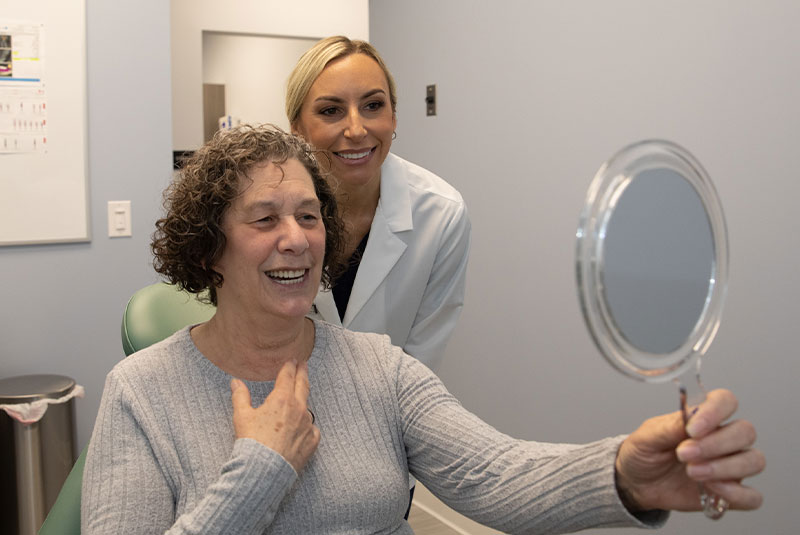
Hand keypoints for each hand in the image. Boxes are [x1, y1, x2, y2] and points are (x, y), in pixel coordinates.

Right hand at [230, 360, 319, 471]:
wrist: (263, 471)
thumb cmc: (251, 443)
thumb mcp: (242, 416)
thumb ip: (240, 396)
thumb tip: (235, 382)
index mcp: (282, 399)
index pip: (288, 377)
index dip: (289, 366)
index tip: (292, 360)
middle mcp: (298, 409)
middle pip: (303, 385)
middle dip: (303, 372)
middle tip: (304, 364)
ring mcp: (308, 425)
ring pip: (307, 409)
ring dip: (303, 403)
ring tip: (299, 401)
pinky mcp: (312, 442)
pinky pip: (312, 430)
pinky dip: (307, 427)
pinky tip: (302, 429)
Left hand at [615, 389, 764, 512]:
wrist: (637, 483)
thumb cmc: (644, 453)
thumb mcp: (647, 437)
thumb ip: (669, 428)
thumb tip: (689, 419)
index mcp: (703, 417)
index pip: (725, 401)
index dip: (715, 412)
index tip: (693, 429)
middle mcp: (723, 438)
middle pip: (745, 431)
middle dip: (716, 444)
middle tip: (685, 453)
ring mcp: (730, 465)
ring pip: (754, 460)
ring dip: (725, 468)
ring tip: (692, 472)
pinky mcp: (730, 492)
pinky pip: (752, 496)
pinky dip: (736, 494)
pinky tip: (712, 489)